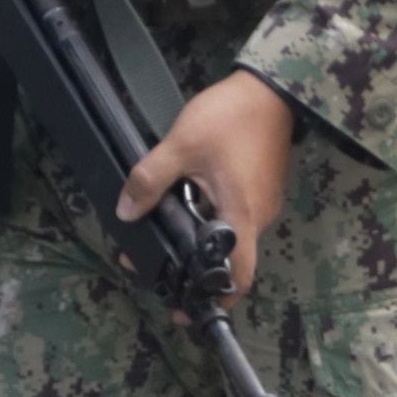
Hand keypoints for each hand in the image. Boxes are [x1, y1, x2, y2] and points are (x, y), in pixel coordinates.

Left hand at [118, 72, 294, 298]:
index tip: (187, 308)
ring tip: (165, 228)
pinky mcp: (262, 187)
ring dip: (200, 238)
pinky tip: (188, 201)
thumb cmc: (232, 117)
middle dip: (194, 268)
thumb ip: (150, 180)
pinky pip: (236, 215)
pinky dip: (212, 218)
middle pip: (229, 259)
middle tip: (158, 266)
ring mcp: (263, 202)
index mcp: (241, 215)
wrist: (270, 88)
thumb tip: (127, 212)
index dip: (215, 300)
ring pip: (230, 235)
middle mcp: (258, 217)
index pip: (238, 276)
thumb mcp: (181, 146)